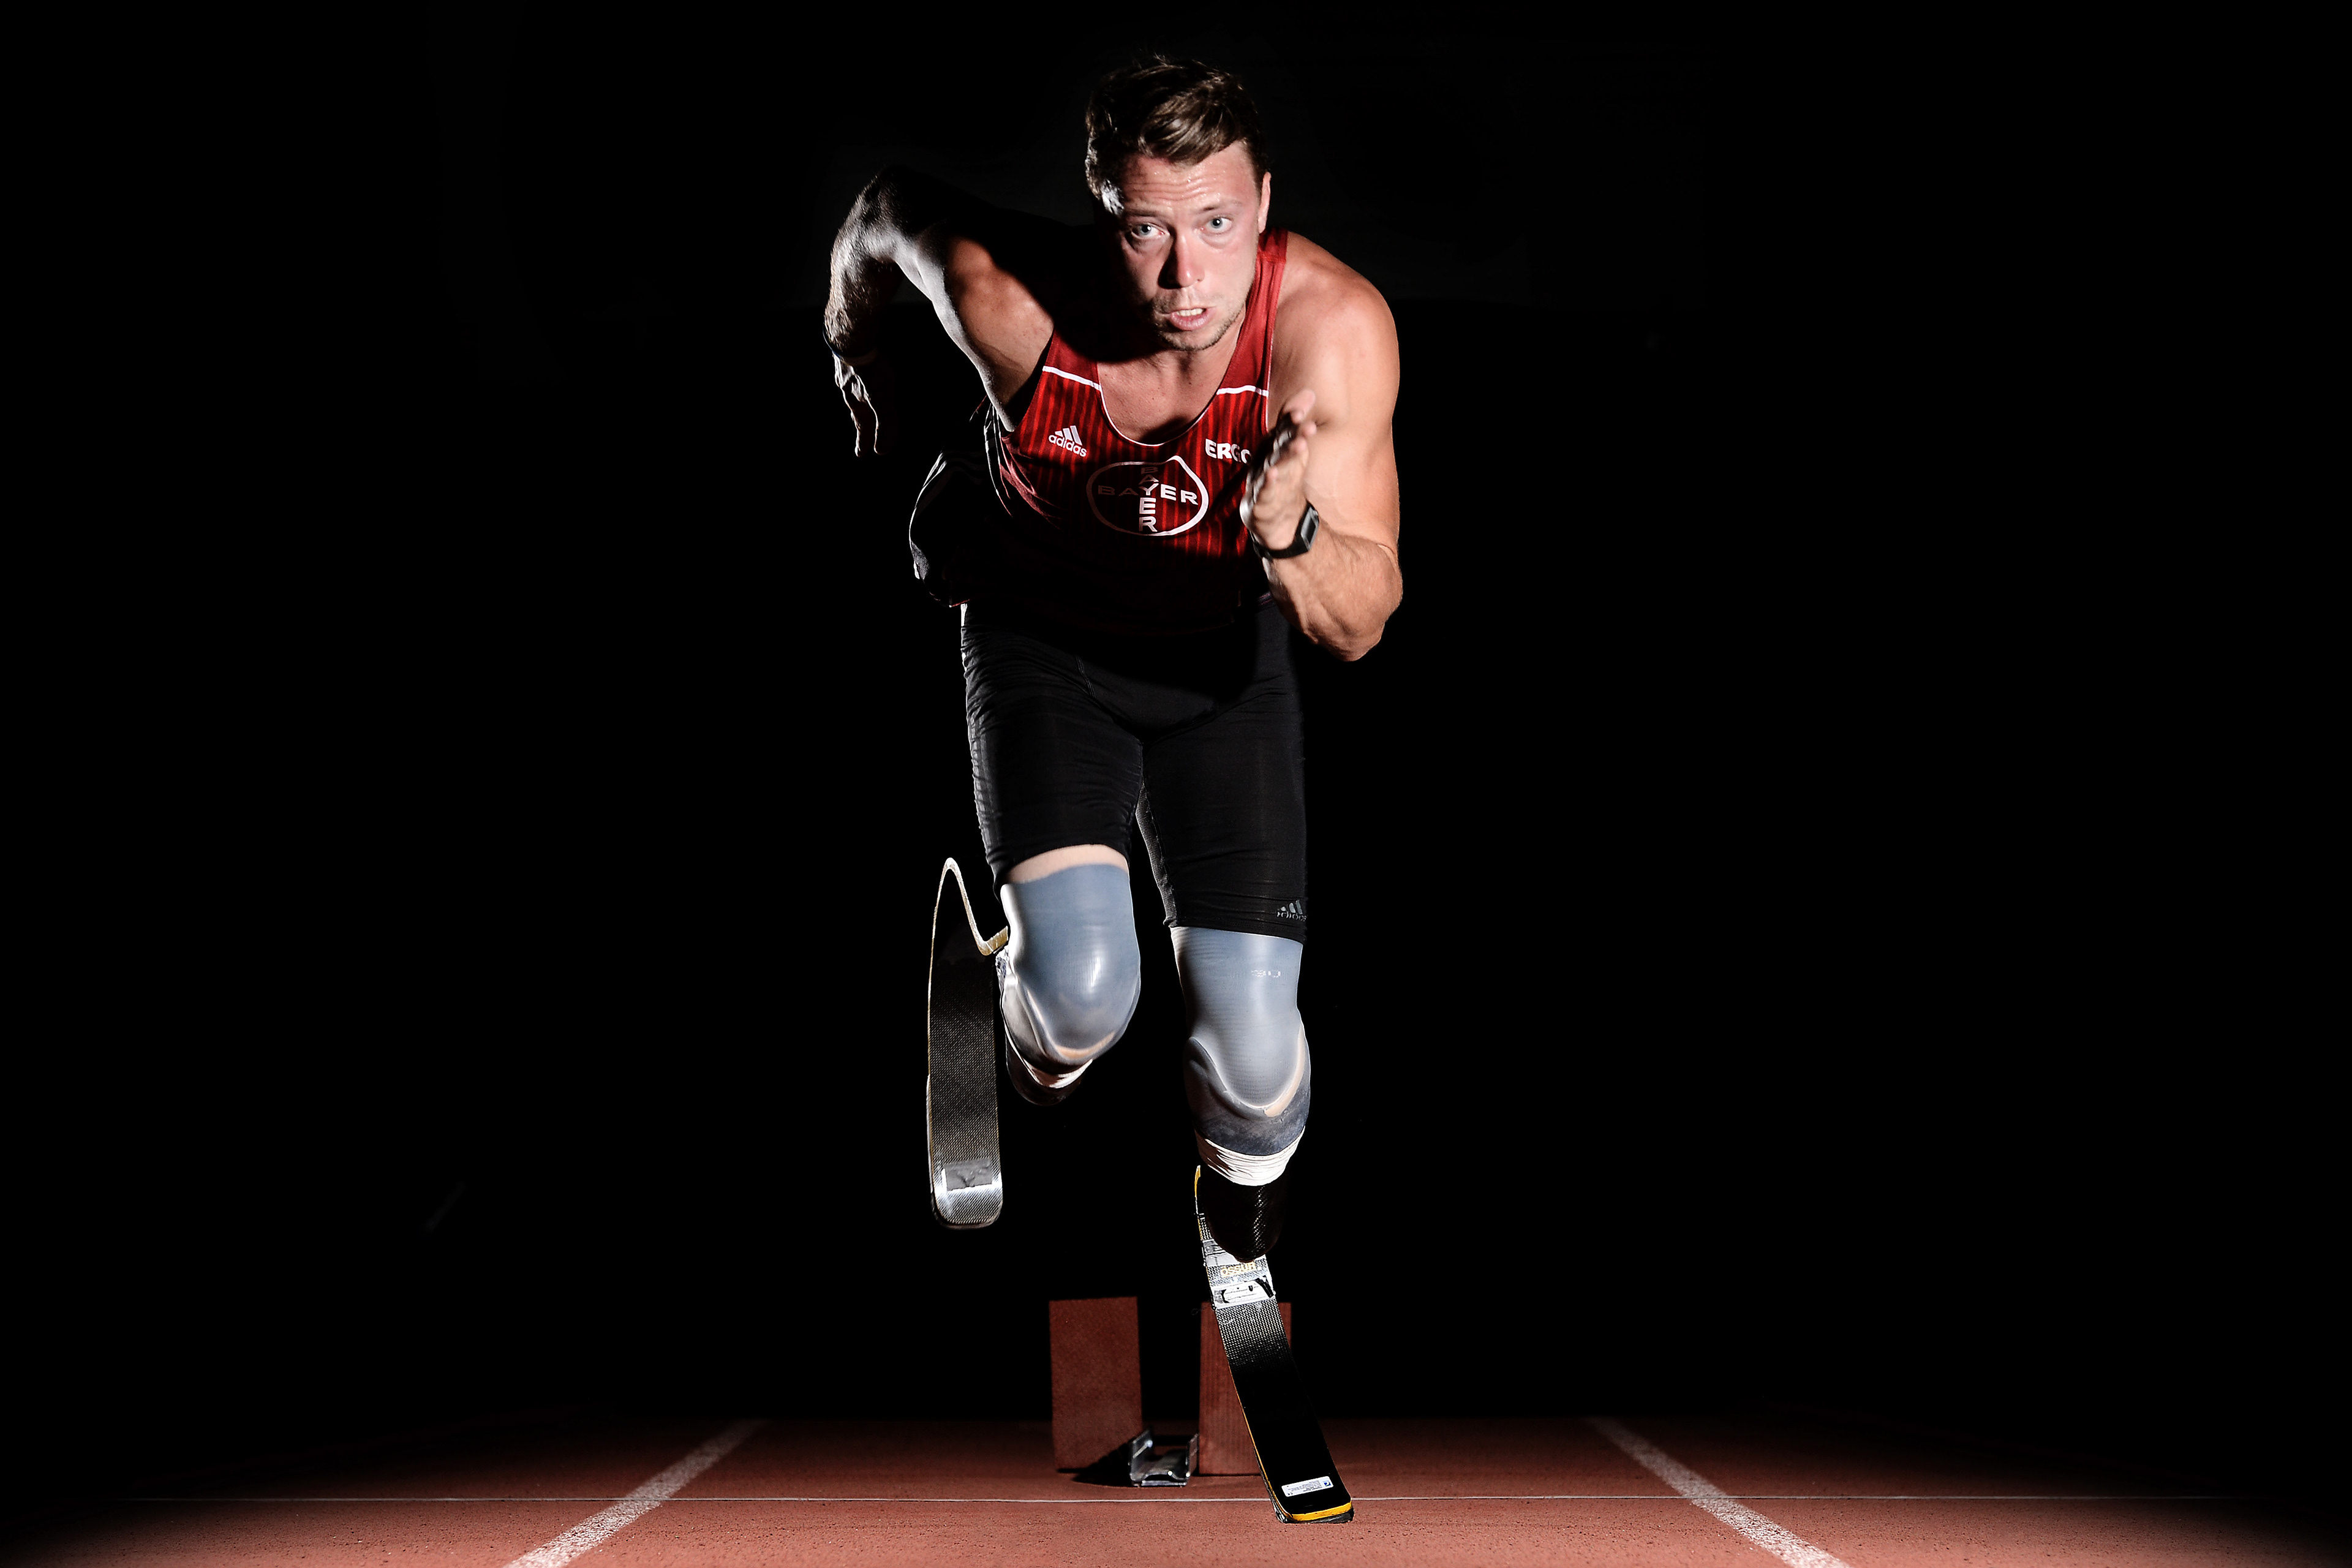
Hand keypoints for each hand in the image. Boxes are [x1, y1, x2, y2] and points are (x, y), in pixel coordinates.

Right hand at [834, 351, 897, 456]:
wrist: (853, 340)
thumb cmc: (869, 372)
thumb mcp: (881, 401)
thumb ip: (884, 425)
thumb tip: (881, 451)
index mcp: (856, 403)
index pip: (862, 427)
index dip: (863, 441)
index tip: (861, 454)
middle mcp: (848, 390)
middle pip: (856, 410)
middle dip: (861, 422)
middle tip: (861, 430)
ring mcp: (847, 373)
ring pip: (853, 391)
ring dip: (857, 399)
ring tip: (860, 402)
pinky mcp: (849, 357)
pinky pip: (854, 373)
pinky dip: (857, 378)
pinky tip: (859, 373)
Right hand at [1239, 390, 1317, 551]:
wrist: (1271, 518)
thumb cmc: (1281, 476)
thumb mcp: (1290, 448)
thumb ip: (1295, 421)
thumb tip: (1310, 392)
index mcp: (1272, 447)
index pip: (1282, 430)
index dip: (1290, 419)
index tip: (1302, 410)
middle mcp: (1266, 460)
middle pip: (1278, 445)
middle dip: (1290, 434)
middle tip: (1304, 423)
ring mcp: (1262, 481)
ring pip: (1274, 466)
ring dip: (1285, 455)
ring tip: (1299, 445)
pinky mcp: (1260, 502)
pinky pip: (1263, 491)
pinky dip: (1268, 483)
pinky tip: (1273, 474)